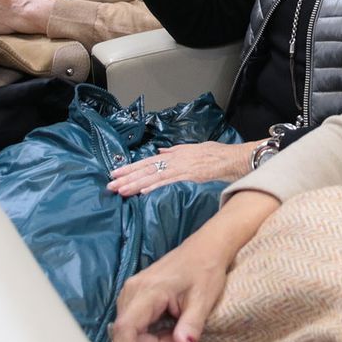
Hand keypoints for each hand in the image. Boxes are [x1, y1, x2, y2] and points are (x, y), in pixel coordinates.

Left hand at [107, 141, 253, 196]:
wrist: (232, 158)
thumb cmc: (215, 154)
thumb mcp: (191, 149)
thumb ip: (174, 152)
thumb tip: (160, 153)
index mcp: (173, 155)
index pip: (147, 162)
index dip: (130, 169)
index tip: (115, 174)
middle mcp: (174, 160)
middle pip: (146, 169)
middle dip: (127, 178)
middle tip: (110, 186)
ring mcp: (181, 168)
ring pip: (153, 176)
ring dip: (135, 184)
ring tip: (120, 191)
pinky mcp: (189, 176)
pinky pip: (169, 182)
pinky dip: (155, 187)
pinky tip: (142, 192)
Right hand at [108, 190, 278, 341]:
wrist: (205, 248)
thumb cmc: (206, 270)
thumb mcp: (204, 298)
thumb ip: (192, 324)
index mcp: (148, 291)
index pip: (127, 328)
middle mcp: (131, 291)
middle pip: (129, 336)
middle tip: (182, 338)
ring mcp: (129, 294)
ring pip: (131, 333)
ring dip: (153, 341)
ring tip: (178, 329)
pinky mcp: (133, 298)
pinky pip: (134, 326)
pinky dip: (151, 334)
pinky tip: (169, 326)